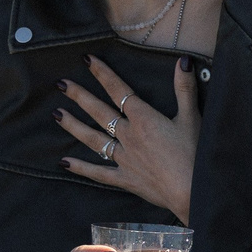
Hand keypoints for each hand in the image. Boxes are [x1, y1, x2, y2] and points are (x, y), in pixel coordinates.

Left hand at [59, 56, 197, 223]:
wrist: (192, 191)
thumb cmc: (194, 154)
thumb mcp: (192, 118)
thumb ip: (185, 88)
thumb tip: (183, 61)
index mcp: (144, 119)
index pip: (119, 90)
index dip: (102, 74)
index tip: (87, 60)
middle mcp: (128, 136)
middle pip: (99, 112)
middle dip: (80, 96)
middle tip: (61, 84)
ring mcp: (124, 158)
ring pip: (93, 139)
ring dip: (74, 126)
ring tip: (57, 115)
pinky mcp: (125, 178)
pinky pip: (98, 173)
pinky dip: (81, 168)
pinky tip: (64, 162)